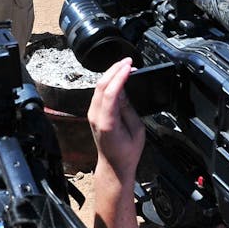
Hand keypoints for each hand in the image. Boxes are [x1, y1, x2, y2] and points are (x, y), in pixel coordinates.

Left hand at [88, 58, 145, 177]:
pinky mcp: (93, 113)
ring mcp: (92, 114)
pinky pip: (99, 93)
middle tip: (128, 61)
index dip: (119, 76)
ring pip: (98, 87)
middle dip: (114, 70)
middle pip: (101, 85)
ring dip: (111, 74)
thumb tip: (124, 90)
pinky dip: (108, 82)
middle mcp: (95, 116)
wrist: (114, 166)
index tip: (129, 66)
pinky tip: (117, 77)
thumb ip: (128, 109)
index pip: (110, 92)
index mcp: (107, 122)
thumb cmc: (127, 153)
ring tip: (125, 66)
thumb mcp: (136, 130)